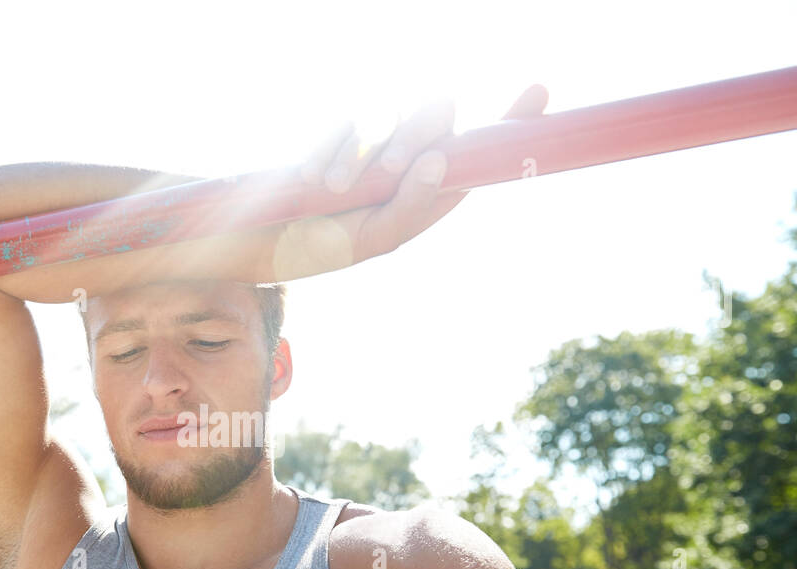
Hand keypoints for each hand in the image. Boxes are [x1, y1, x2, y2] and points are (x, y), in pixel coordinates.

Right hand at [270, 85, 548, 279]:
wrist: (258, 239)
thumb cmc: (322, 248)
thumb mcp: (374, 238)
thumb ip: (411, 205)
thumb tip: (441, 160)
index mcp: (424, 194)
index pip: (473, 153)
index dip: (509, 122)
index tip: (538, 92)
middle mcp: (404, 162)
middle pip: (435, 124)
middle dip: (415, 139)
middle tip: (388, 169)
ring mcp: (371, 143)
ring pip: (391, 119)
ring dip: (364, 155)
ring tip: (334, 191)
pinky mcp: (338, 130)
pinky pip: (349, 121)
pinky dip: (332, 150)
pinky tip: (312, 179)